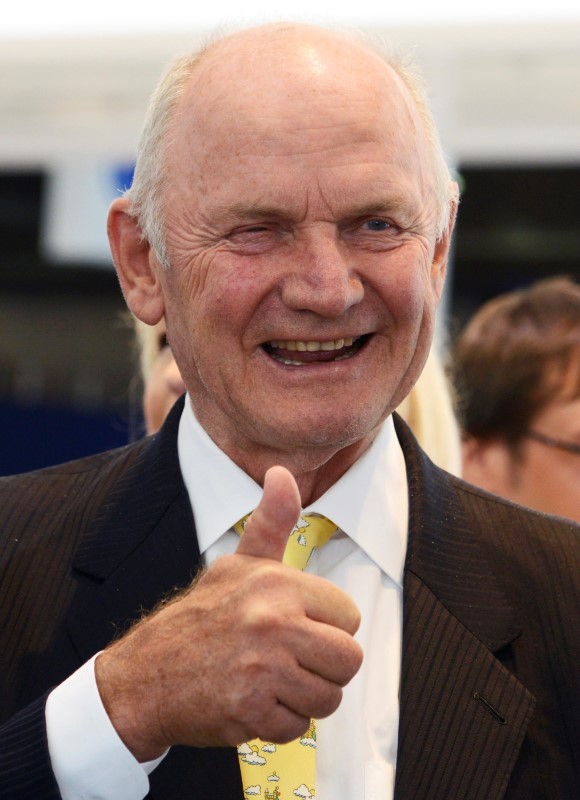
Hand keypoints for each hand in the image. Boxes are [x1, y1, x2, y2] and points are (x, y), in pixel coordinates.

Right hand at [95, 466, 362, 760]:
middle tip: (290, 662)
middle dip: (324, 667)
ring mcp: (263, 668)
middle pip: (349, 660)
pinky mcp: (250, 710)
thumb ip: (272, 522)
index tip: (297, 628)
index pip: (349, 616)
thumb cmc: (199, 618)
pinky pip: (297, 727)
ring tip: (272, 681)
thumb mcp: (237, 564)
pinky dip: (278, 722)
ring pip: (329, 697)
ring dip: (303, 697)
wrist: (145, 675)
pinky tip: (253, 701)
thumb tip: (281, 473)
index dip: (325, 627)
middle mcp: (273, 622)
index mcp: (277, 584)